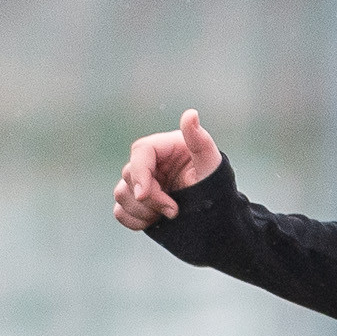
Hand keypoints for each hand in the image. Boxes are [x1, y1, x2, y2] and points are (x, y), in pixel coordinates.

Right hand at [113, 110, 221, 229]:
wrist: (216, 215)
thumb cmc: (216, 185)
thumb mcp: (211, 164)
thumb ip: (199, 140)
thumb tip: (191, 114)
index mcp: (164, 148)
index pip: (140, 152)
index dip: (139, 173)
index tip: (145, 194)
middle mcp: (150, 163)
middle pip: (128, 176)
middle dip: (150, 198)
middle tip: (174, 211)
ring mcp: (142, 184)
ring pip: (121, 194)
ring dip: (141, 211)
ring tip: (168, 216)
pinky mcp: (137, 203)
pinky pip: (120, 211)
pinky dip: (133, 220)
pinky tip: (155, 222)